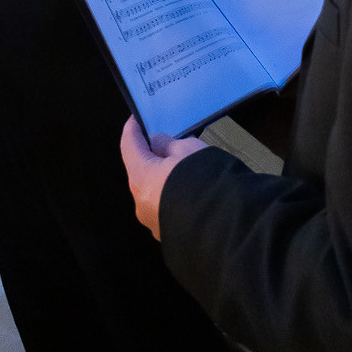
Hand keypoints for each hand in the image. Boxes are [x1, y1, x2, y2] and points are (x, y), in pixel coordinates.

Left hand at [120, 116, 206, 238]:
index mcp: (140, 179)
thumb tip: (158, 145)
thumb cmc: (200, 179)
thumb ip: (168, 144)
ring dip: (164, 177)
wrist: (222, 225)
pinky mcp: (168, 233)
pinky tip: (190, 189)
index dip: (132, 129)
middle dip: (153, 157)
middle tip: (167, 143)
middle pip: (141, 171)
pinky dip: (173, 194)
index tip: (136, 119)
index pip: (129, 146)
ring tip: (184, 167)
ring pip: (154, 190)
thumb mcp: (187, 149)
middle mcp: (141, 203)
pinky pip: (166, 206)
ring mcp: (153, 222)